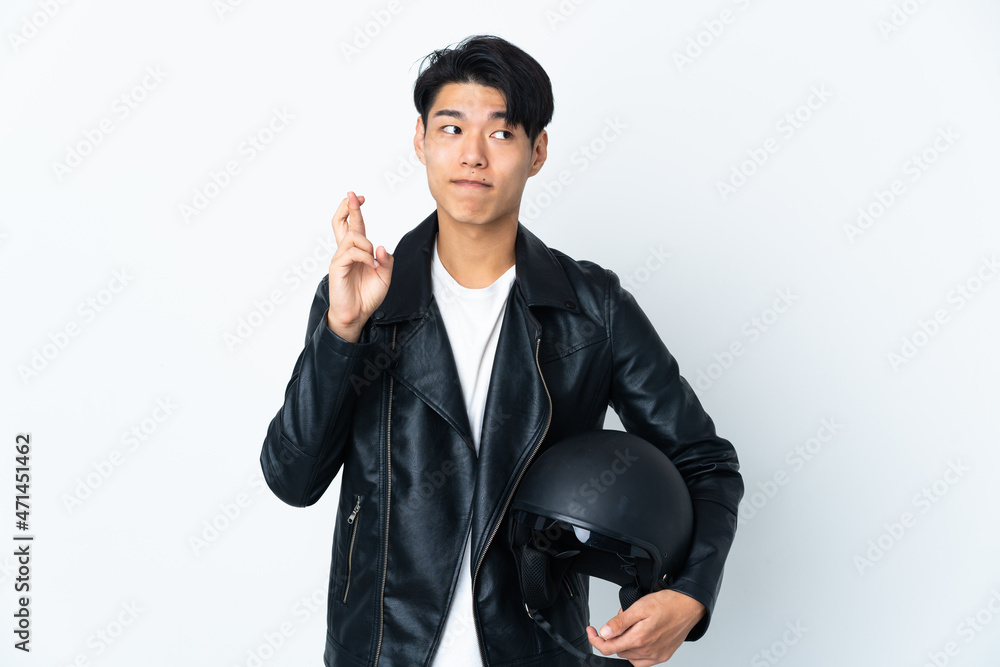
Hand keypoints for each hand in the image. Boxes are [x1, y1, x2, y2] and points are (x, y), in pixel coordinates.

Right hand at [327, 191, 393, 342]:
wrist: (357, 314)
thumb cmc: (367, 296)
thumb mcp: (384, 276)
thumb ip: (386, 261)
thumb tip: (380, 246)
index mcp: (357, 251)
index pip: (354, 225)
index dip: (355, 210)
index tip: (360, 197)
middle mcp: (346, 251)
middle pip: (341, 222)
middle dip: (348, 207)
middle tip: (353, 195)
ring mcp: (340, 258)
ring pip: (352, 237)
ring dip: (367, 245)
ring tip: (373, 262)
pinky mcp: (337, 267)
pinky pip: (352, 252)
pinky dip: (365, 256)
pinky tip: (371, 266)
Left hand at [585, 590, 705, 665]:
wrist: (688, 607)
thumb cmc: (667, 604)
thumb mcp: (639, 607)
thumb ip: (620, 622)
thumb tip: (604, 633)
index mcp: (639, 639)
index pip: (608, 648)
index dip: (595, 640)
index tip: (591, 631)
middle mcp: (647, 651)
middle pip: (619, 650)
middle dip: (615, 636)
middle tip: (622, 619)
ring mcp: (656, 656)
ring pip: (630, 656)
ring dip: (626, 643)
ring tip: (634, 626)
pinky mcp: (663, 656)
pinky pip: (642, 661)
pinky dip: (636, 652)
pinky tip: (640, 639)